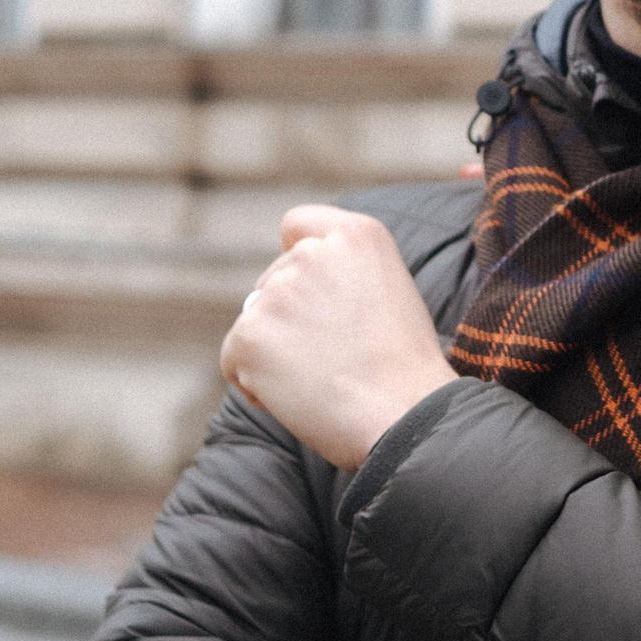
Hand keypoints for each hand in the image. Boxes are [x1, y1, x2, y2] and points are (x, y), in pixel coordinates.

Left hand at [220, 205, 460, 470]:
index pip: (299, 224)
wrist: (405, 416)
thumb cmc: (405, 370)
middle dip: (290, 318)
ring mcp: (278, 292)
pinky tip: (300, 399)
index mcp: (358, 236)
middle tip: (334, 357)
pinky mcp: (250, 335)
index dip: (297, 255)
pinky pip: (235, 360)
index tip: (312, 290)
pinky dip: (257, 385)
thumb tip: (294, 292)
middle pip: (274, 282)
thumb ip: (344, 275)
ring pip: (255, 323)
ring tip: (323, 380)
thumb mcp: (391, 294)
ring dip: (276, 353)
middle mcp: (313, 253)